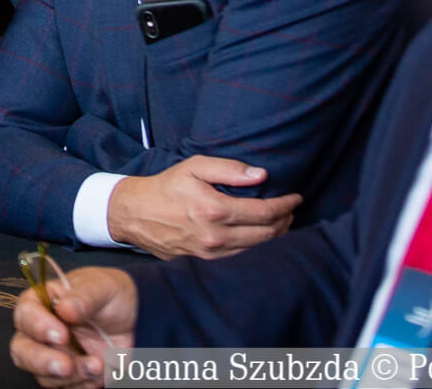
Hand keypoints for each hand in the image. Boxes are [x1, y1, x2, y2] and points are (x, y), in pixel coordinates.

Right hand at [11, 266, 136, 386]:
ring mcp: (52, 355)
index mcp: (42, 301)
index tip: (61, 334)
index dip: (37, 326)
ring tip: (98, 364)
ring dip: (71, 375)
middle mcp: (40, 331)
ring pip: (43, 374)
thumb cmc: (111, 295)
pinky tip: (101, 371)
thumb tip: (65, 308)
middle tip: (66, 365)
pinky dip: (82, 384)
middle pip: (22, 350)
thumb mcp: (102, 287)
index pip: (25, 314)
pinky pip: (64, 388)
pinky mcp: (67, 375)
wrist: (136, 319)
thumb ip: (83, 296)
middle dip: (42, 361)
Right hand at [107, 155, 300, 257]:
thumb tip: (261, 175)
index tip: (296, 198)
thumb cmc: (166, 187)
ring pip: (257, 250)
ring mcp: (210, 254)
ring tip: (280, 223)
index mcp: (215, 209)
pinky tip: (260, 238)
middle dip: (285, 221)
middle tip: (291, 210)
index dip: (286, 205)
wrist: (135, 214)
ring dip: (275, 237)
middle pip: (267, 235)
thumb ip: (228, 169)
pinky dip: (257, 249)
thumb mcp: (194, 167)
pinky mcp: (204, 263)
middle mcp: (215, 236)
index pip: (265, 212)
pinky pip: (240, 259)